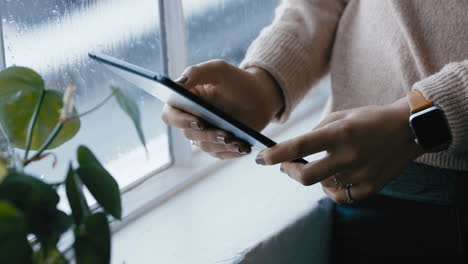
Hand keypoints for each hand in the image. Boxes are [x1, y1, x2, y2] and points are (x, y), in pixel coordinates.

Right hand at [162, 60, 282, 158]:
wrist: (261, 96)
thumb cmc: (237, 80)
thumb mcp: (219, 70)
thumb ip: (196, 73)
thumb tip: (177, 84)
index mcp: (185, 100)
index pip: (170, 114)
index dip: (180, 121)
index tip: (198, 121)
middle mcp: (191, 118)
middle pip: (189, 134)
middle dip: (207, 135)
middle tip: (225, 135)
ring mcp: (204, 133)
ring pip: (205, 146)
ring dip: (221, 145)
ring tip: (238, 142)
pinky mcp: (218, 144)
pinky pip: (220, 153)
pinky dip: (232, 152)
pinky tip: (244, 148)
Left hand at [255, 97, 423, 202]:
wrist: (408, 130)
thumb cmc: (369, 119)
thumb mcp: (341, 116)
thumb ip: (316, 132)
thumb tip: (294, 150)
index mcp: (340, 133)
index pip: (299, 146)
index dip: (275, 155)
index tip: (261, 159)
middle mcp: (350, 155)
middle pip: (306, 177)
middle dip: (290, 172)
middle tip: (287, 165)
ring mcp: (361, 173)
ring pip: (323, 185)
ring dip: (314, 176)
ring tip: (322, 163)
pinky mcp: (372, 187)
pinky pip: (341, 196)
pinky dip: (331, 189)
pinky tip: (333, 177)